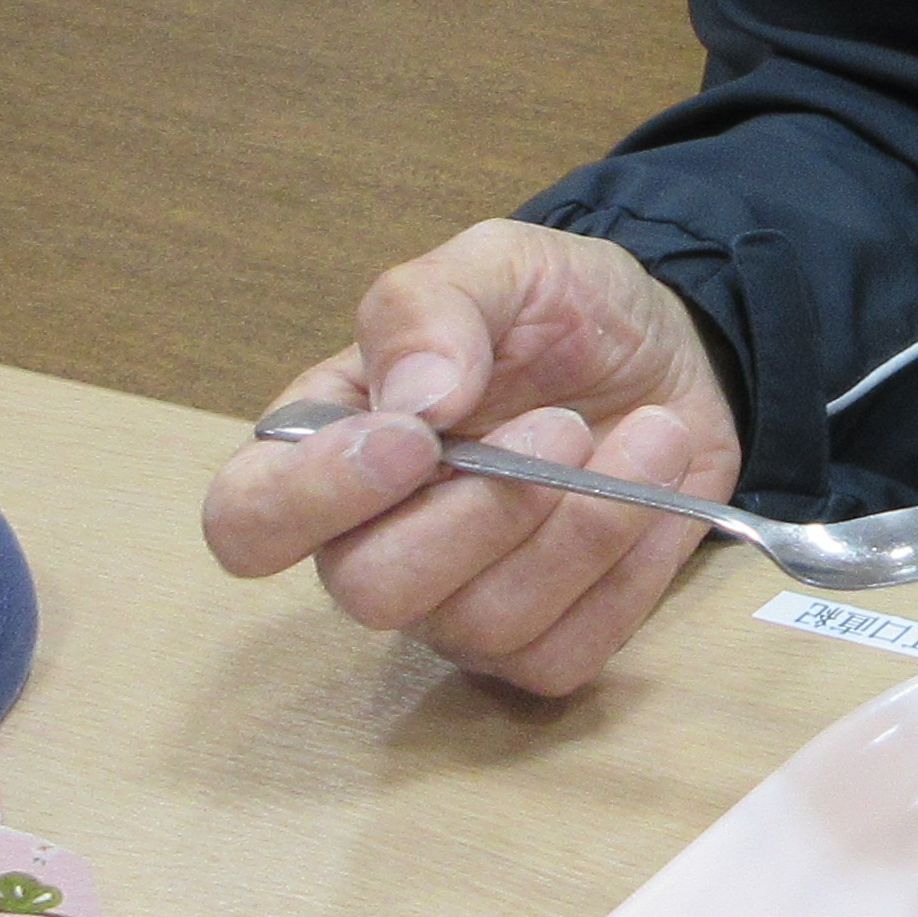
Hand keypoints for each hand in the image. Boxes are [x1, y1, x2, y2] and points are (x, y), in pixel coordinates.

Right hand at [199, 218, 743, 693]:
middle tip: (564, 424)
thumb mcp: (494, 264)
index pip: (247, 522)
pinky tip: (652, 487)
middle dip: (483, 509)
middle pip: (372, 592)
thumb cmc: (556, 311)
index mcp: (325, 449)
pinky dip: (628, 567)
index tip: (418, 438)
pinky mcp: (541, 645)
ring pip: (485, 623)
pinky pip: (568, 652)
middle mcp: (370, 545)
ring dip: (584, 524)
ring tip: (646, 432)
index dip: (315, 498)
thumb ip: (428, 310)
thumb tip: (413, 400)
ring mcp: (453, 609)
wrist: (669, 348)